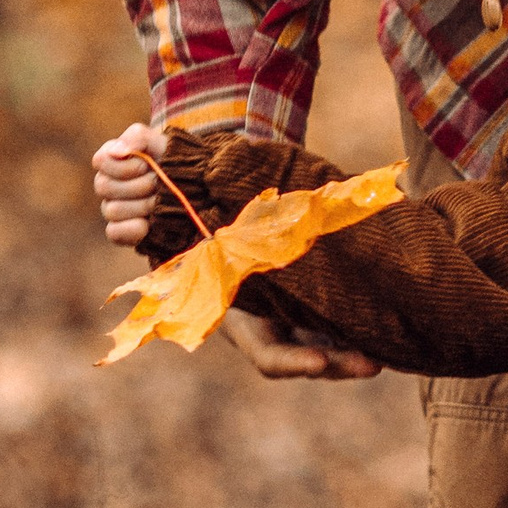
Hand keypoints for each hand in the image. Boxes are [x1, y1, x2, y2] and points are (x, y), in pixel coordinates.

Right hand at [90, 119, 380, 381]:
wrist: (218, 199)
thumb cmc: (195, 197)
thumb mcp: (183, 191)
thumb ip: (152, 169)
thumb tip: (121, 143)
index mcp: (241, 317)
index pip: (267, 356)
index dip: (292, 360)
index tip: (321, 361)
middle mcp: (269, 326)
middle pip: (305, 360)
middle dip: (337, 364)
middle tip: (372, 363)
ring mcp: (293, 319)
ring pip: (328, 348)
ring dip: (354, 352)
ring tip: (383, 354)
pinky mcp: (313, 303)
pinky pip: (339, 327)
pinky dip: (359, 328)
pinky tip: (387, 325)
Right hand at [93, 120, 170, 248]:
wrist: (199, 188)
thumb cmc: (176, 161)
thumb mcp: (161, 142)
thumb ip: (137, 137)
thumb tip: (116, 151)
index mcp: (113, 160)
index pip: (100, 161)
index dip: (124, 165)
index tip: (146, 164)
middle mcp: (109, 185)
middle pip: (105, 187)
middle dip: (139, 185)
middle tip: (159, 184)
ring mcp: (114, 209)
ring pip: (112, 210)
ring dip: (143, 205)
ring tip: (160, 201)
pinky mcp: (123, 231)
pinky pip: (115, 233)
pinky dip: (132, 229)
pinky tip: (148, 224)